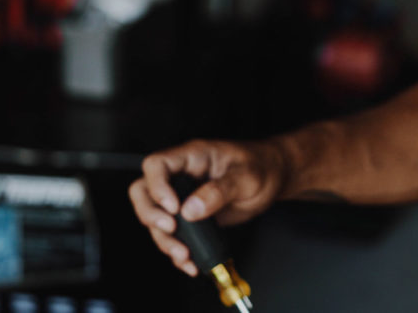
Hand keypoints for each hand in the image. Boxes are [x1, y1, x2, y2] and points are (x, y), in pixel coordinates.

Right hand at [128, 138, 286, 275]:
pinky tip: (189, 261)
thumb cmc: (260, 166)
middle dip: (150, 215)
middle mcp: (181, 176)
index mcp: (191, 156)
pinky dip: (176, 251)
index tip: (174, 207)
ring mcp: (183, 196)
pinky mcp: (190, 217)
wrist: (272, 178)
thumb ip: (219, 191)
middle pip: (144, 191)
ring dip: (164, 239)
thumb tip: (191, 209)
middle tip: (171, 229)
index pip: (157, 165)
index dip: (157, 186)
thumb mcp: (246, 176)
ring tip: (183, 254)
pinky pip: (172, 234)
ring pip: (154, 218)